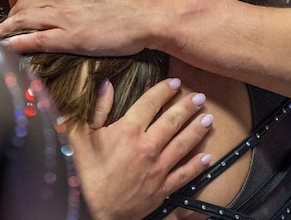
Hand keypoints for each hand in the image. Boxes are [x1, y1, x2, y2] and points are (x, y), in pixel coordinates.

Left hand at [0, 0, 157, 55]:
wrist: (148, 12)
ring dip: (4, 30)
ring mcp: (62, 16)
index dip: (20, 4)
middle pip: (22, 6)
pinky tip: (4, 47)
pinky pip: (34, 39)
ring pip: (23, 21)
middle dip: (8, 18)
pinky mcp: (68, 37)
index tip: (13, 13)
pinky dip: (16, 42)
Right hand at [71, 78, 212, 219]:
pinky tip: (207, 156)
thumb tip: (106, 85)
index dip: (164, 90)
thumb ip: (95, 110)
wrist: (98, 212)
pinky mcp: (164, 187)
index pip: (150, 103)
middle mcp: (147, 146)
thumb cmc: (88, 174)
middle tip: (200, 97)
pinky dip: (197, 165)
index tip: (174, 82)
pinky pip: (185, 173)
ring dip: (197, 130)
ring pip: (183, 143)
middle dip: (188, 107)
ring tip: (208, 118)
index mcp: (127, 131)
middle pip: (172, 121)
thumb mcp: (81, 138)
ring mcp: (158, 167)